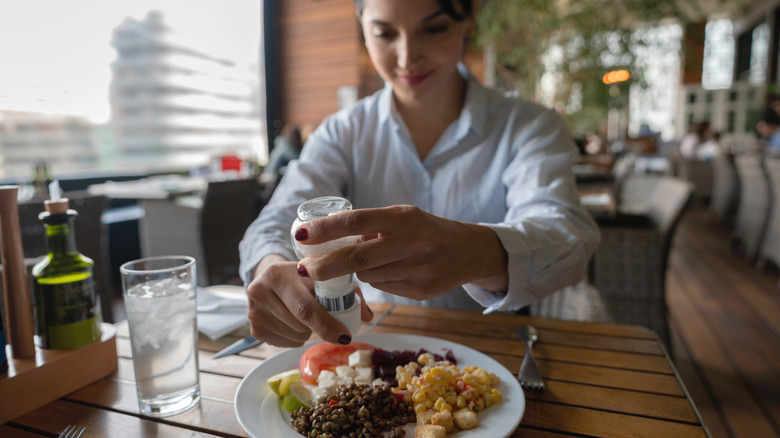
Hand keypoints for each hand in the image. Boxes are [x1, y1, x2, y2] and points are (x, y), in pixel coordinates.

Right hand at [246, 255, 372, 346]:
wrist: (272, 275)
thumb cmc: (305, 276)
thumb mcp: (324, 277)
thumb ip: (348, 294)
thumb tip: (367, 317)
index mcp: (278, 273)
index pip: (305, 307)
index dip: (327, 325)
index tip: (345, 336)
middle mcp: (259, 290)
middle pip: (301, 325)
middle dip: (320, 327)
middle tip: (327, 318)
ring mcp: (253, 311)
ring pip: (295, 336)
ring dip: (308, 331)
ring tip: (304, 313)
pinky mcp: (254, 329)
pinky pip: (286, 343)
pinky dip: (296, 337)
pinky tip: (293, 320)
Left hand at [294, 205, 507, 300]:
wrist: (468, 250)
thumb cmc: (424, 230)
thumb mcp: (403, 218)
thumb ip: (372, 227)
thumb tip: (327, 238)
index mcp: (403, 217)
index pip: (357, 221)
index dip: (326, 229)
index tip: (301, 235)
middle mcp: (412, 241)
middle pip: (358, 257)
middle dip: (326, 266)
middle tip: (304, 270)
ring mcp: (419, 268)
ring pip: (369, 276)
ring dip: (357, 273)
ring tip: (368, 264)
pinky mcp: (422, 289)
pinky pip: (385, 288)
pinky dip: (378, 281)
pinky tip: (391, 272)